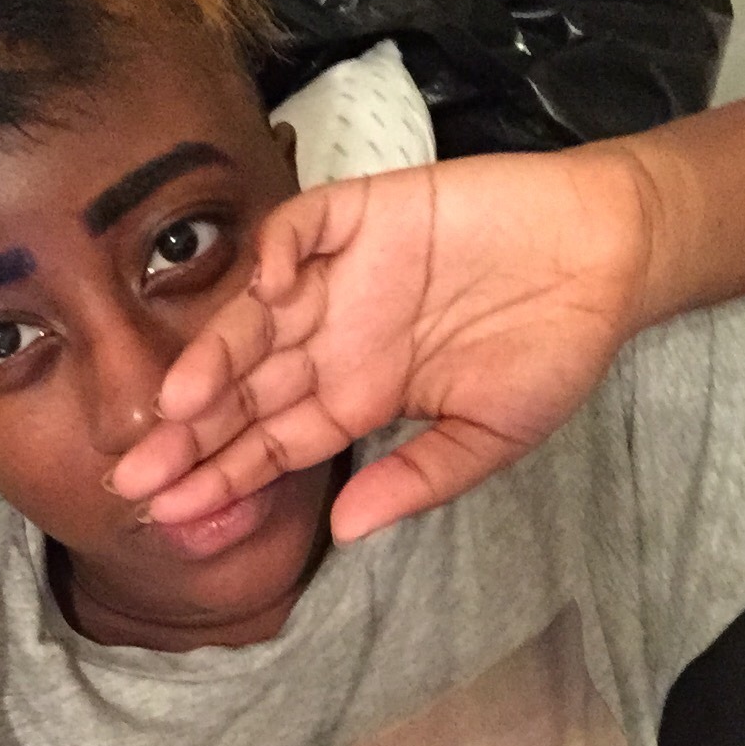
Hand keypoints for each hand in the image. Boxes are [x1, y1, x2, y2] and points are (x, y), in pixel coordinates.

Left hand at [113, 149, 650, 540]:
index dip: (222, 475)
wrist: (608, 255)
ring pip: (258, 316)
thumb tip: (345, 531)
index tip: (170, 513)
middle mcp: (335, 339)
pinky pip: (307, 228)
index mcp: (358, 396)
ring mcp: (345, 277)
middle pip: (248, 388)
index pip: (272, 442)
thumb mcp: (489, 438)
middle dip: (191, 433)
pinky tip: (261, 290)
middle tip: (135, 475)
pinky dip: (280, 251)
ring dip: (215, 357)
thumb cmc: (554, 350)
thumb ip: (416, 480)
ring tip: (175, 404)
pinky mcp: (366, 213)